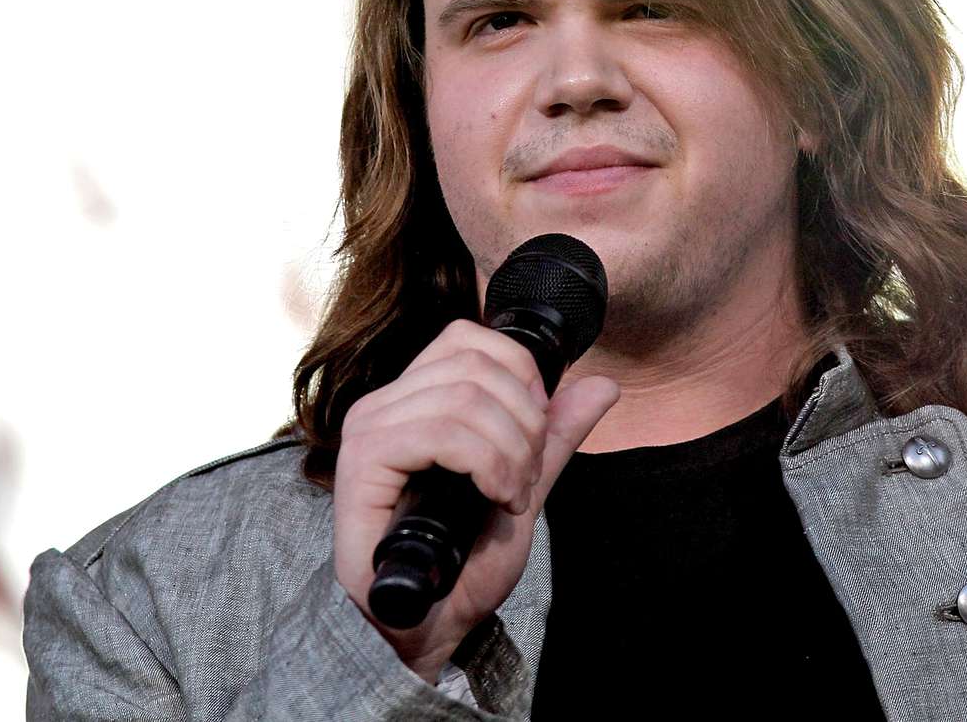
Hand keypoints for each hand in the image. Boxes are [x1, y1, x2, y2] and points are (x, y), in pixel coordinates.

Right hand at [331, 319, 618, 682]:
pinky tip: (496, 496)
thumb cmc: (464, 560)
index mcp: (415, 398)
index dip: (519, 373)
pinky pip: (440, 433)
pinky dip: (487, 463)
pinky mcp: (363, 461)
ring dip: (509, 451)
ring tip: (512, 494)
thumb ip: (556, 435)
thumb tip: (603, 384)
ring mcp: (370, 429)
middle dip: (524, 422)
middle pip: (475, 366)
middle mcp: (385, 404)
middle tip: (527, 476)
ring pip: (464, 398)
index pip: (468, 339)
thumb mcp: (524, 484)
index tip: (537, 429)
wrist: (430, 626)